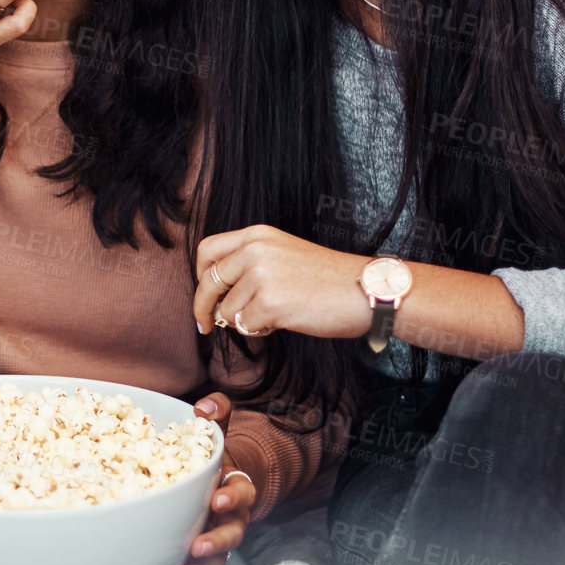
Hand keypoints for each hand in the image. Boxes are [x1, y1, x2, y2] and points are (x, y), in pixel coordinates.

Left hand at [157, 392, 254, 564]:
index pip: (240, 491)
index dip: (232, 496)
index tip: (217, 500)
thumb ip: (217, 414)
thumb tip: (204, 405)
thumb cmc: (217, 456)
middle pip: (232, 532)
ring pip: (217, 558)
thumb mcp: (221, 431)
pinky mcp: (202, 554)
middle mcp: (232, 516)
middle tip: (198, 546)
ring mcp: (219, 537)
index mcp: (235, 485)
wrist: (228, 481)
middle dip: (217, 541)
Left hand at [194, 224, 371, 339]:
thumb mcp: (285, 254)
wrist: (365, 290)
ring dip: (243, 320)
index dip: (199, 275)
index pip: (207, 250)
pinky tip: (280, 323)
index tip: (203, 292)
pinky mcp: (269, 303)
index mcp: (257, 234)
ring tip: (273, 316)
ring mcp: (261, 275)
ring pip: (227, 310)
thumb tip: (217, 297)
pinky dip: (258, 330)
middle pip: (208, 282)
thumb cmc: (329, 279)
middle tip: (205, 326)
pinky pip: (245, 326)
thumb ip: (251, 264)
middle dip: (202, 308)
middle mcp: (255, 250)